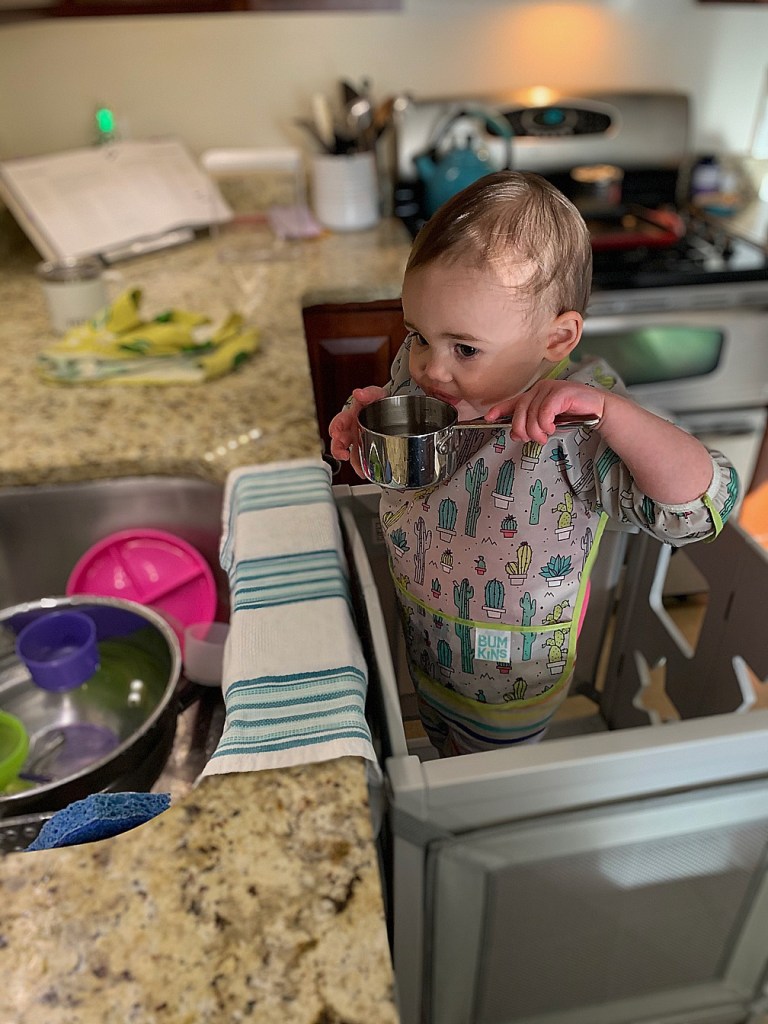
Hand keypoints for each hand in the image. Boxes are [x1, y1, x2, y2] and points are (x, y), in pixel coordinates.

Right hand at [329, 385, 387, 477]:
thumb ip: (369, 393)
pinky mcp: (367, 449)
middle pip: (339, 442)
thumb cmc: (380, 402)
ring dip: (352, 461)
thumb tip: (359, 393)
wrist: (394, 410)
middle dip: (338, 448)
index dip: (335, 428)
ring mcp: (359, 441)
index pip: (338, 423)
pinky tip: (365, 473)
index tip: (336, 433)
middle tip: (342, 454)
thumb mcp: (376, 395)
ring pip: (349, 453)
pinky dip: (362, 467)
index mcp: (351, 417)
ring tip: (357, 468)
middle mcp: (351, 431)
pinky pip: (361, 460)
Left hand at [486, 380, 604, 444]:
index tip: (489, 418)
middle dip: (522, 428)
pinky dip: (545, 423)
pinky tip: (552, 428)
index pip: (513, 401)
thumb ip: (531, 425)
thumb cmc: (572, 415)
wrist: (597, 410)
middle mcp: (540, 388)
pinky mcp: (561, 392)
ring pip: (532, 413)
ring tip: (544, 436)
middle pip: (520, 410)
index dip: (499, 409)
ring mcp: (550, 388)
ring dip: (536, 430)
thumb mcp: (547, 422)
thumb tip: (515, 434)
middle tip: (531, 439)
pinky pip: (544, 411)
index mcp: (534, 394)